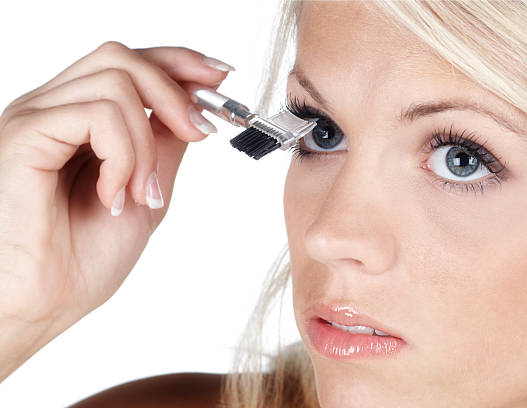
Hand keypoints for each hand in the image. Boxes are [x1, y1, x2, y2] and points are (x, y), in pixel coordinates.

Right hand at [0, 41, 231, 377]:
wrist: (42, 305)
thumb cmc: (82, 261)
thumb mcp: (146, 194)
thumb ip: (163, 148)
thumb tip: (192, 110)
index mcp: (79, 121)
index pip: (130, 64)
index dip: (179, 62)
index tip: (220, 78)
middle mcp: (54, 110)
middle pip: (123, 57)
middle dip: (175, 90)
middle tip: (201, 133)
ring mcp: (37, 117)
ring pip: (116, 80)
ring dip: (148, 143)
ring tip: (141, 193)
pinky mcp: (25, 134)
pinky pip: (97, 114)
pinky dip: (123, 156)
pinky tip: (113, 196)